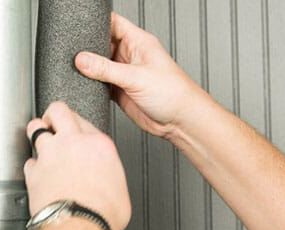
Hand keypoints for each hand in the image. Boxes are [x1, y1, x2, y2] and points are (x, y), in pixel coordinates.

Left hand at [25, 102, 131, 229]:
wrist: (80, 227)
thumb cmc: (103, 213)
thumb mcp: (121, 191)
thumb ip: (112, 176)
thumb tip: (109, 181)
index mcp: (99, 145)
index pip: (86, 121)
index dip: (81, 127)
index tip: (80, 134)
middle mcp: (73, 144)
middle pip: (59, 110)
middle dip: (55, 115)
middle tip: (56, 122)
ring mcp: (51, 155)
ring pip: (35, 127)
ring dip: (39, 134)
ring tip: (43, 142)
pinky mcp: (34, 172)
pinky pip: (29, 160)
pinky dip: (34, 165)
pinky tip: (41, 173)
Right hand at [75, 12, 208, 138]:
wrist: (180, 121)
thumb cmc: (173, 93)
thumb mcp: (136, 77)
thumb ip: (107, 69)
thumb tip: (82, 60)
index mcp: (138, 42)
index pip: (112, 23)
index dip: (95, 22)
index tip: (78, 27)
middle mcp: (130, 56)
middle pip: (101, 44)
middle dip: (88, 48)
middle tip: (74, 53)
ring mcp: (125, 75)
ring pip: (100, 66)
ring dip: (90, 70)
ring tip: (79, 71)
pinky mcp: (122, 92)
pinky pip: (102, 85)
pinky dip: (94, 86)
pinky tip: (87, 86)